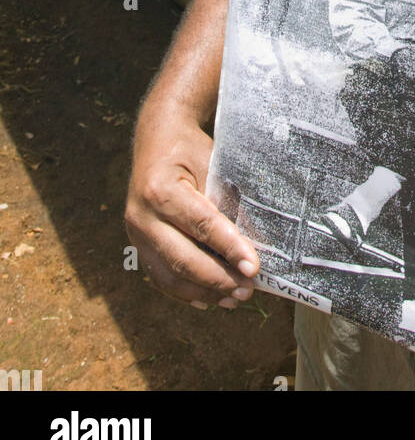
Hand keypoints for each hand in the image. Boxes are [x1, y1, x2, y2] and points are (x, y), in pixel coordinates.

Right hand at [125, 102, 259, 310]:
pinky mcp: (137, 246)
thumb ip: (226, 202)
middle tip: (248, 289)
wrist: (158, 140)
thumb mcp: (212, 165)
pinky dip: (186, 293)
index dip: (229, 248)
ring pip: (169, 276)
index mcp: (160, 189)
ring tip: (234, 298)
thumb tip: (254, 244)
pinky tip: (210, 299)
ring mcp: (135, 234)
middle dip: (218, 279)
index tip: (254, 267)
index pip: (201, 226)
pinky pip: (160, 277)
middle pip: (182, 258)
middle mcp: (141, 215)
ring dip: (204, 291)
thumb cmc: (191, 150)